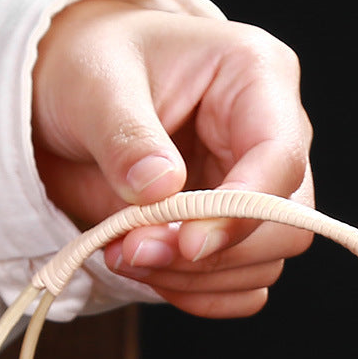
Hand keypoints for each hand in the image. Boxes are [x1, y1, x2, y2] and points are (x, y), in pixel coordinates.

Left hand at [32, 0, 313, 317]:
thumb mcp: (95, 82)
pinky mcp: (234, 229)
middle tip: (132, 250)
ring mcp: (258, 188)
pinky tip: (148, 273)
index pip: (280, 159)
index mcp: (257, 76)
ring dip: (194, 279)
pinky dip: (197, 293)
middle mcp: (272, 136)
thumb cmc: (92, 65)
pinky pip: (242, 285)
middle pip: (286, 224)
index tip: (187, 244)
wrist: (71, 95)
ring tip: (123, 254)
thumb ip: (126, 135)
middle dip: (211, 253)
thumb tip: (160, 189)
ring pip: (264, 262)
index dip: (241, 212)